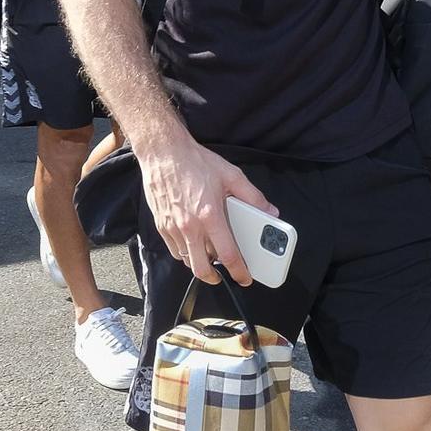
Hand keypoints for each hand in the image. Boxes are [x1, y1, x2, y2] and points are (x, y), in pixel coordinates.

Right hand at [137, 134, 275, 285]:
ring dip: (200, 263)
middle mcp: (190, 226)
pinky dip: (185, 253)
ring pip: (187, 260)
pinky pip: (174, 250)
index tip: (245, 278)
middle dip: (215, 278)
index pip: (228, 255)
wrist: (164, 152)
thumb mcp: (231, 175)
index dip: (239, 272)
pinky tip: (193, 243)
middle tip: (224, 274)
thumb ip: (253, 196)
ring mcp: (173, 227)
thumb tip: (270, 212)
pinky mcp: (161, 225)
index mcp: (210, 215)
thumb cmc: (195, 162)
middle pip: (202, 268)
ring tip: (209, 256)